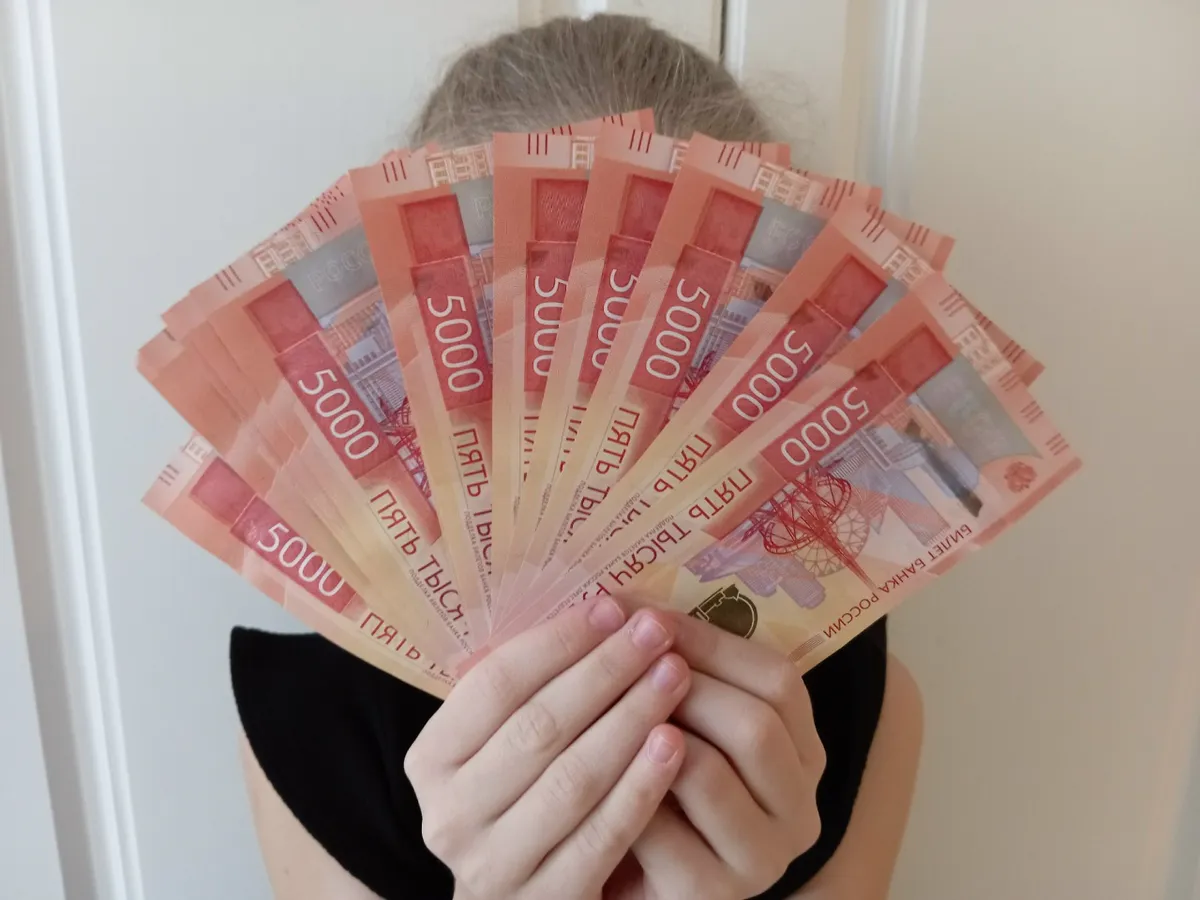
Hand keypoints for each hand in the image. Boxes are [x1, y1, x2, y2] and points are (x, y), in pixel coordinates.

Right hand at [405, 598, 692, 899]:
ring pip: (573, 778)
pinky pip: (603, 835)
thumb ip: (529, 690)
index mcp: (431, 759)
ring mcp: (494, 865)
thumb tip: (597, 607)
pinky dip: (642, 785)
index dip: (558, 641)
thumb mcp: (501, 744)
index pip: (496, 684)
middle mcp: (449, 815)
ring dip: (630, 719)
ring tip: (676, 676)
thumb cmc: (520, 796)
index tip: (613, 607)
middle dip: (605, 671)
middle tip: (656, 632)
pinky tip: (675, 744)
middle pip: (538, 726)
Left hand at [607, 614, 825, 899]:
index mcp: (802, 751)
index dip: (710, 640)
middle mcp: (799, 808)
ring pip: (707, 772)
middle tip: (624, 658)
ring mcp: (761, 859)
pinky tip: (591, 771)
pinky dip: (623, 791)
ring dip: (647, 733)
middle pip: (753, 724)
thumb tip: (626, 601)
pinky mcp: (710, 894)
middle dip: (680, 683)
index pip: (779, 679)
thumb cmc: (654, 778)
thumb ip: (676, 670)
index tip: (647, 614)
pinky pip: (662, 831)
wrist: (633, 871)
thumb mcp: (685, 720)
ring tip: (604, 707)